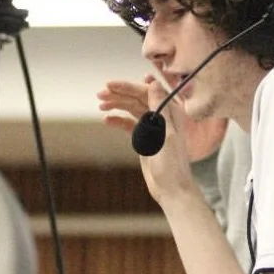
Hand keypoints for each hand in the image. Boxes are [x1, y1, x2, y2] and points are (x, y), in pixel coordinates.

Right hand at [97, 74, 227, 161]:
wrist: (171, 190)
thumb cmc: (172, 165)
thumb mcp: (166, 136)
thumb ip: (160, 109)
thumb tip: (153, 83)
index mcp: (171, 113)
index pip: (147, 92)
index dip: (128, 87)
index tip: (110, 85)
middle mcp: (162, 117)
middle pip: (138, 99)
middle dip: (119, 95)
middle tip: (100, 94)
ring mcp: (153, 127)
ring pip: (132, 110)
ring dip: (117, 105)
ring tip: (101, 105)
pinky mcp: (145, 138)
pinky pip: (130, 124)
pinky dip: (118, 121)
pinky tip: (106, 120)